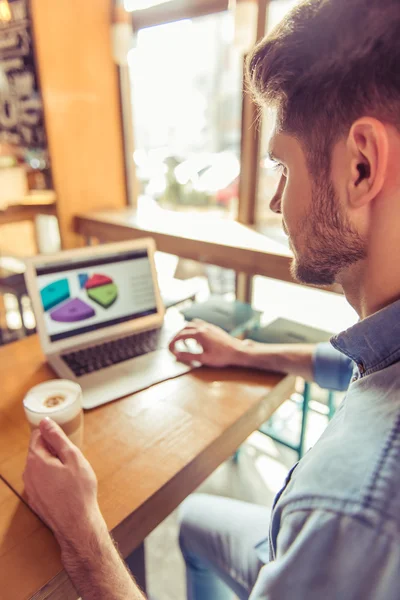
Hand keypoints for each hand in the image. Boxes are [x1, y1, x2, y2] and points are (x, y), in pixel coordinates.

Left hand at [23, 418, 102, 545]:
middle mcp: (28, 473)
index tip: (66, 443)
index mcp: (35, 460)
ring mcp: (30, 488)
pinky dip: (51, 479)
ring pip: (40, 467)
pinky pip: (41, 481)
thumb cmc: (78, 490)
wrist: (77, 524)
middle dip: (53, 451)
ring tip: (71, 474)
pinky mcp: (35, 500)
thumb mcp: (73, 457)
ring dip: (53, 465)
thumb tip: (45, 422)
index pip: (37, 435)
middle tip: (72, 460)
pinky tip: (65, 487)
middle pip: (38, 451)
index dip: (53, 436)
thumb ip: (57, 437)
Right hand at [168, 319, 244, 366]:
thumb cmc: (222, 356)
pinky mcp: (213, 328)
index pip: (180, 335)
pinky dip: (193, 330)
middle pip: (184, 328)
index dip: (173, 342)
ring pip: (192, 324)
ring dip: (185, 331)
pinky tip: (196, 339)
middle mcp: (203, 327)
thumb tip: (176, 355)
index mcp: (199, 334)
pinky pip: (199, 325)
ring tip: (183, 342)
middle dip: (177, 336)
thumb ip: (188, 356)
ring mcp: (209, 326)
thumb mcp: (203, 359)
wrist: (237, 351)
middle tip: (173, 345)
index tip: (169, 348)